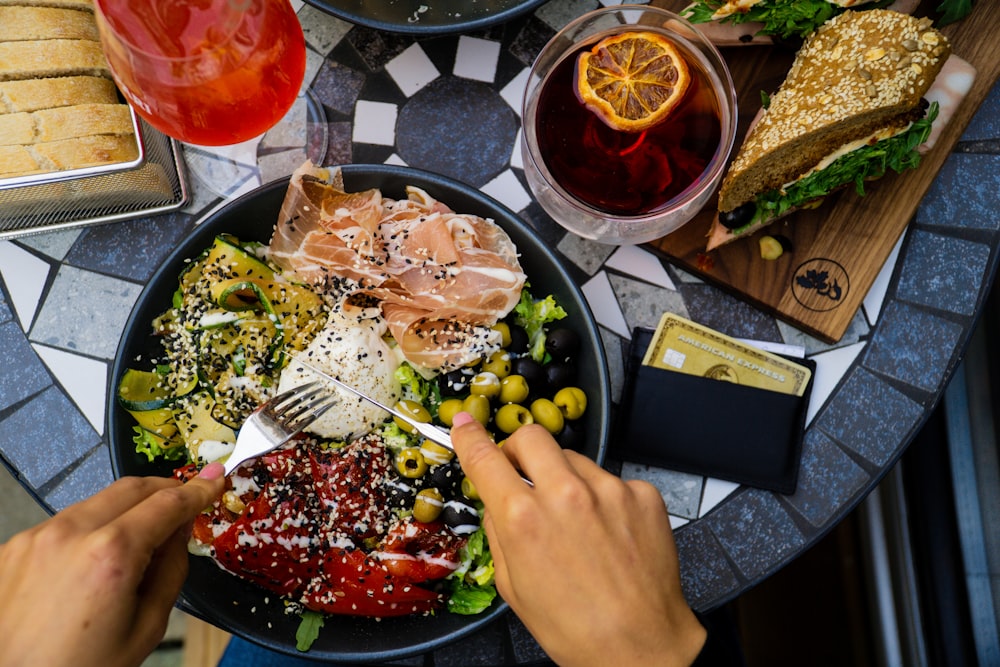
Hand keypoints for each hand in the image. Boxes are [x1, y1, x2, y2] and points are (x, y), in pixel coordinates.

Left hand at [0, 463, 225, 666]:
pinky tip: (91, 565)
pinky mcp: (13, 547)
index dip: (198, 489)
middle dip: (164, 490)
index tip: (215, 479)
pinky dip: (89, 531)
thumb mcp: (147, 627)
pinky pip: (64, 524)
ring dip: (124, 511)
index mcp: (111, 553)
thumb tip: (178, 532)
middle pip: (132, 488)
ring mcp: (36, 537)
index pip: (168, 503)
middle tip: (184, 503)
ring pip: (96, 502)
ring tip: (134, 547)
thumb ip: (171, 569)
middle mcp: (70, 533)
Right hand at [450, 413, 705, 666]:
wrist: (641, 645)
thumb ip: (501, 533)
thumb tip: (498, 502)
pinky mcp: (642, 495)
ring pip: (574, 459)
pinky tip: (609, 532)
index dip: (470, 437)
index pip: (485, 458)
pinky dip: (604, 499)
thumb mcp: (513, 587)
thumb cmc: (576, 628)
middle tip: (523, 474)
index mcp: (524, 519)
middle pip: (531, 437)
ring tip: (576, 522)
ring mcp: (609, 490)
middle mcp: (565, 495)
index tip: (464, 425)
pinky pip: (612, 480)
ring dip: (565, 479)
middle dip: (519, 450)